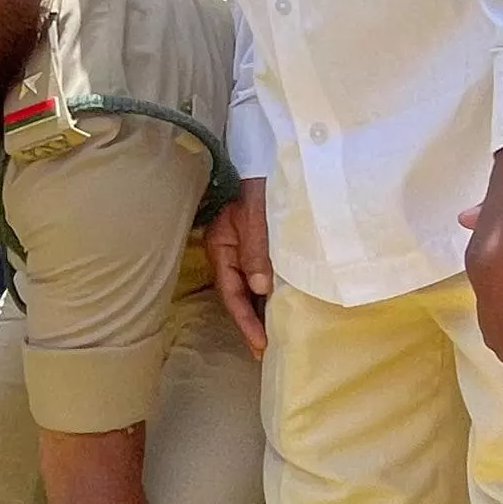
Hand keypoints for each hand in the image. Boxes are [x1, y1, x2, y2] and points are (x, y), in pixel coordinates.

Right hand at [204, 178, 271, 355]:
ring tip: (274, 335)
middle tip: (266, 350)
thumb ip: (257, 250)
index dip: (245, 320)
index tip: (260, 344)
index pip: (231, 292)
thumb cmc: (259, 181)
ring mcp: (243, 247)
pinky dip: (270, 291)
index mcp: (221, 246)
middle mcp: (229, 250)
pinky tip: (281, 304)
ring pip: (250, 286)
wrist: (266, 153)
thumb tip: (261, 289)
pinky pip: (261, 273)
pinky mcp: (259, 242)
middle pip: (238, 293)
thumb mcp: (258, 214)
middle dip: (251, 322)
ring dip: (261, 309)